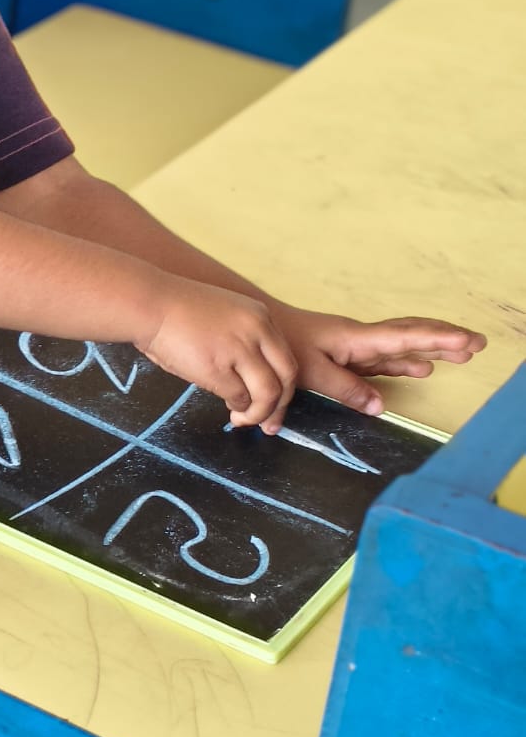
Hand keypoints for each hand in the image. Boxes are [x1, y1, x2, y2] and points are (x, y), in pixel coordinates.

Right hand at [139, 280, 298, 430]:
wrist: (148, 303)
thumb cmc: (175, 310)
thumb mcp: (223, 315)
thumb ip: (241, 339)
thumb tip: (247, 377)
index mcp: (259, 316)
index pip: (285, 357)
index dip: (284, 386)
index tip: (276, 404)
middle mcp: (256, 330)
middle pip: (287, 376)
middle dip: (280, 406)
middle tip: (270, 425)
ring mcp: (238, 349)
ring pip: (268, 393)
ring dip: (258, 413)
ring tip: (242, 420)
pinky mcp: (217, 368)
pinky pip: (239, 397)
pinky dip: (237, 408)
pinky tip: (228, 410)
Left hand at [272, 305, 486, 415]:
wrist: (258, 329)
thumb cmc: (282, 345)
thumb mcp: (311, 371)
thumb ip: (345, 388)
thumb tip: (380, 406)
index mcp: (356, 338)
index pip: (404, 337)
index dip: (437, 339)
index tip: (466, 340)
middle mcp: (362, 339)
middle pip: (412, 336)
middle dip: (445, 339)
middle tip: (478, 344)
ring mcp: (357, 347)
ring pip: (403, 346)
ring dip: (432, 349)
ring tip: (463, 354)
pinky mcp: (349, 357)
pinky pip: (385, 359)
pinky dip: (406, 363)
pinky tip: (421, 369)